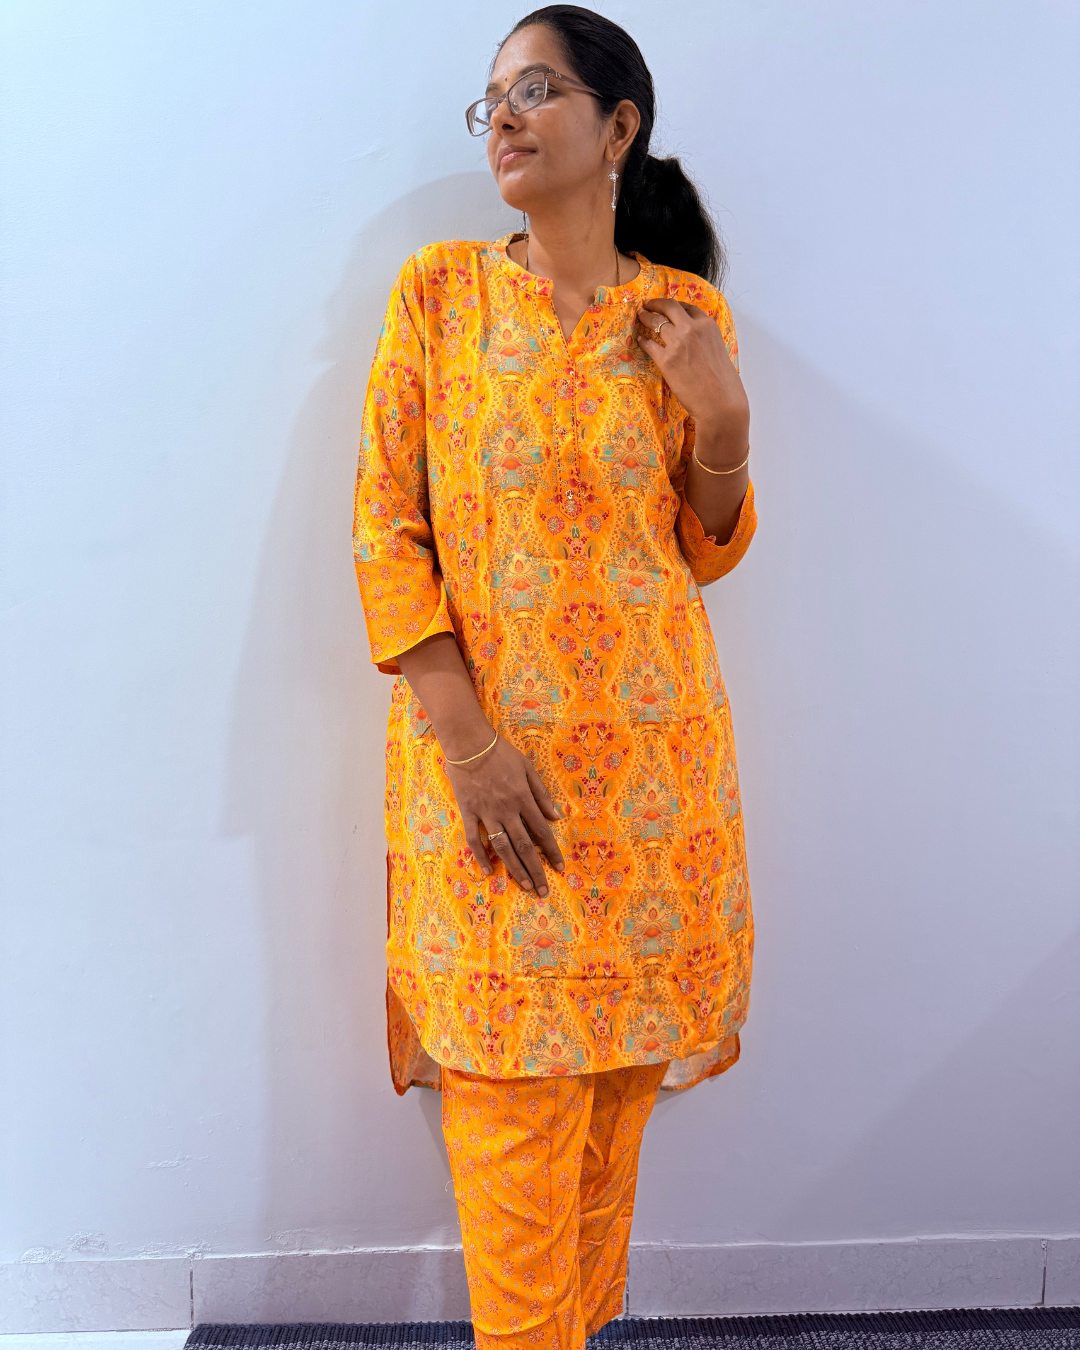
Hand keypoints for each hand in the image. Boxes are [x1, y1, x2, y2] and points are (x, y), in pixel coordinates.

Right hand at [444, 735, 564, 896]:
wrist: (469, 744)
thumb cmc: (501, 753)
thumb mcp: (528, 768)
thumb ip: (542, 794)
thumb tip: (556, 817)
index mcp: (523, 798)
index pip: (542, 832)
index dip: (551, 852)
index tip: (560, 869)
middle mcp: (507, 809)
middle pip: (524, 846)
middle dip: (536, 870)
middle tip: (543, 890)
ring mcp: (486, 813)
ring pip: (502, 847)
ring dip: (515, 869)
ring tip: (525, 886)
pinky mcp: (468, 812)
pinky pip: (474, 839)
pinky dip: (481, 856)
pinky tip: (489, 871)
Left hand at [636, 298, 749, 457]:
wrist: (720, 402)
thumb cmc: (723, 382)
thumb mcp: (717, 350)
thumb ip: (704, 339)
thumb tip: (694, 340)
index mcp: (707, 326)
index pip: (688, 307)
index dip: (675, 305)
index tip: (667, 306)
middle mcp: (692, 329)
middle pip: (669, 307)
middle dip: (656, 303)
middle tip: (647, 304)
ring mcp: (677, 343)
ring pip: (656, 322)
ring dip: (646, 317)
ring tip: (640, 316)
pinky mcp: (666, 360)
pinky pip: (649, 344)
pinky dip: (643, 340)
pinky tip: (640, 340)